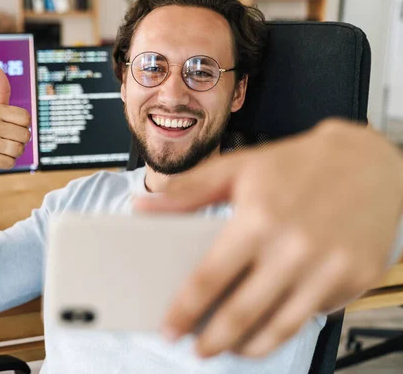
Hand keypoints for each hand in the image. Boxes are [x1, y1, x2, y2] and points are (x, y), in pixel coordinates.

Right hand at [0, 68, 31, 199]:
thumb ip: (1, 91)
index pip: (26, 118)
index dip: (22, 126)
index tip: (9, 127)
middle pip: (25, 135)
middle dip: (19, 141)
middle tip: (4, 141)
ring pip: (19, 149)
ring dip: (14, 153)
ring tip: (1, 150)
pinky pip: (11, 162)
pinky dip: (7, 163)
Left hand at [134, 119, 402, 357]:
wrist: (368, 159)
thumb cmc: (296, 164)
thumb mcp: (237, 167)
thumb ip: (187, 192)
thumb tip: (142, 207)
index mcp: (258, 219)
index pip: (209, 278)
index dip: (184, 311)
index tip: (169, 329)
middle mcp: (295, 247)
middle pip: (243, 313)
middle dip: (214, 341)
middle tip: (198, 349)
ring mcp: (331, 266)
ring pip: (282, 326)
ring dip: (251, 345)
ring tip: (232, 347)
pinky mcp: (357, 277)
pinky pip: (316, 313)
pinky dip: (291, 322)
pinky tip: (273, 318)